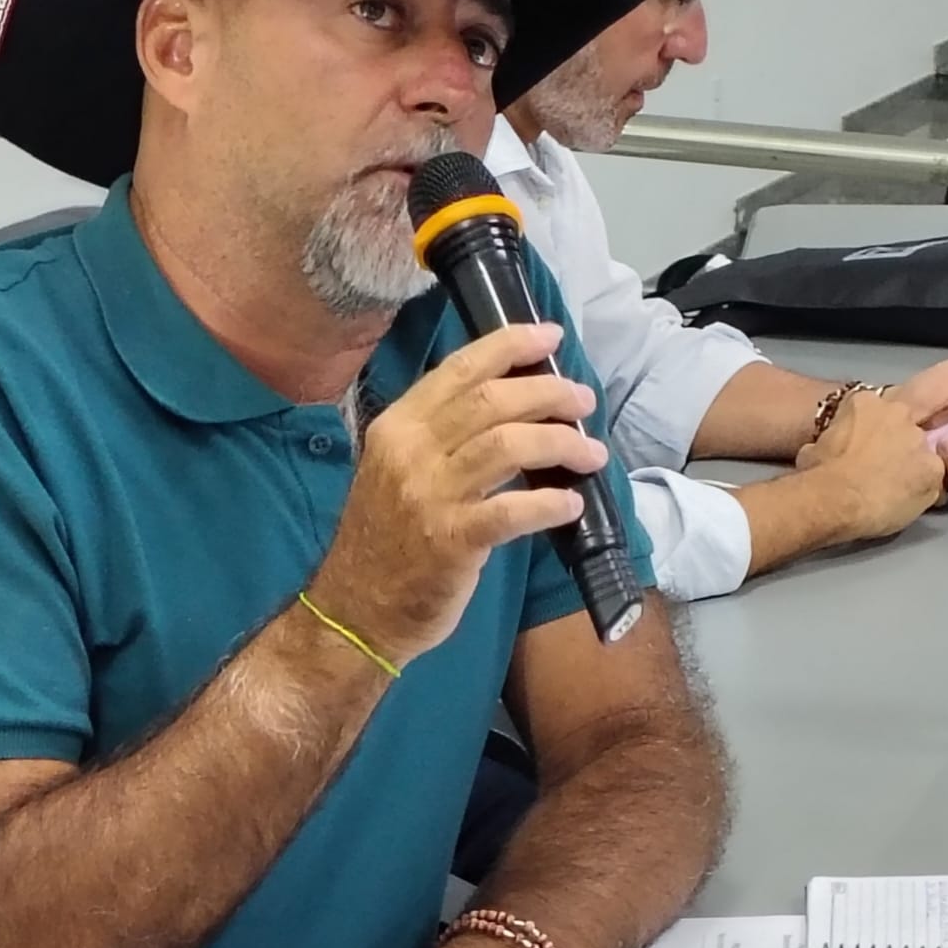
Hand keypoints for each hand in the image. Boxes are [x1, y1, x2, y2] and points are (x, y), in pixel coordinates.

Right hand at [309, 323, 605, 668]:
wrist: (355, 611)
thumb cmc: (387, 539)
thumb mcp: (398, 469)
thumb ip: (441, 435)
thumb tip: (511, 401)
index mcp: (398, 426)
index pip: (460, 369)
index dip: (510, 345)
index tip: (550, 336)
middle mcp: (410, 451)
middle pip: (492, 400)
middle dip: (548, 393)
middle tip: (583, 401)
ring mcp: (428, 495)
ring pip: (507, 445)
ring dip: (560, 442)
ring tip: (592, 452)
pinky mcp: (451, 540)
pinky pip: (511, 511)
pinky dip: (549, 504)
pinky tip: (571, 503)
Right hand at [795, 389, 944, 538]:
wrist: (834, 497)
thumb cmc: (818, 472)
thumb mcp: (814, 445)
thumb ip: (833, 439)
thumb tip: (830, 449)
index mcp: (866, 401)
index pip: (878, 412)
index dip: (873, 433)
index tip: (865, 450)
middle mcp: (898, 413)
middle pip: (905, 429)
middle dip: (897, 447)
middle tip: (881, 470)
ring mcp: (919, 440)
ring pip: (922, 454)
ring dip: (912, 469)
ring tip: (894, 491)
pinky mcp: (933, 468)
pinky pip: (934, 481)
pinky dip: (924, 492)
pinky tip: (906, 504)